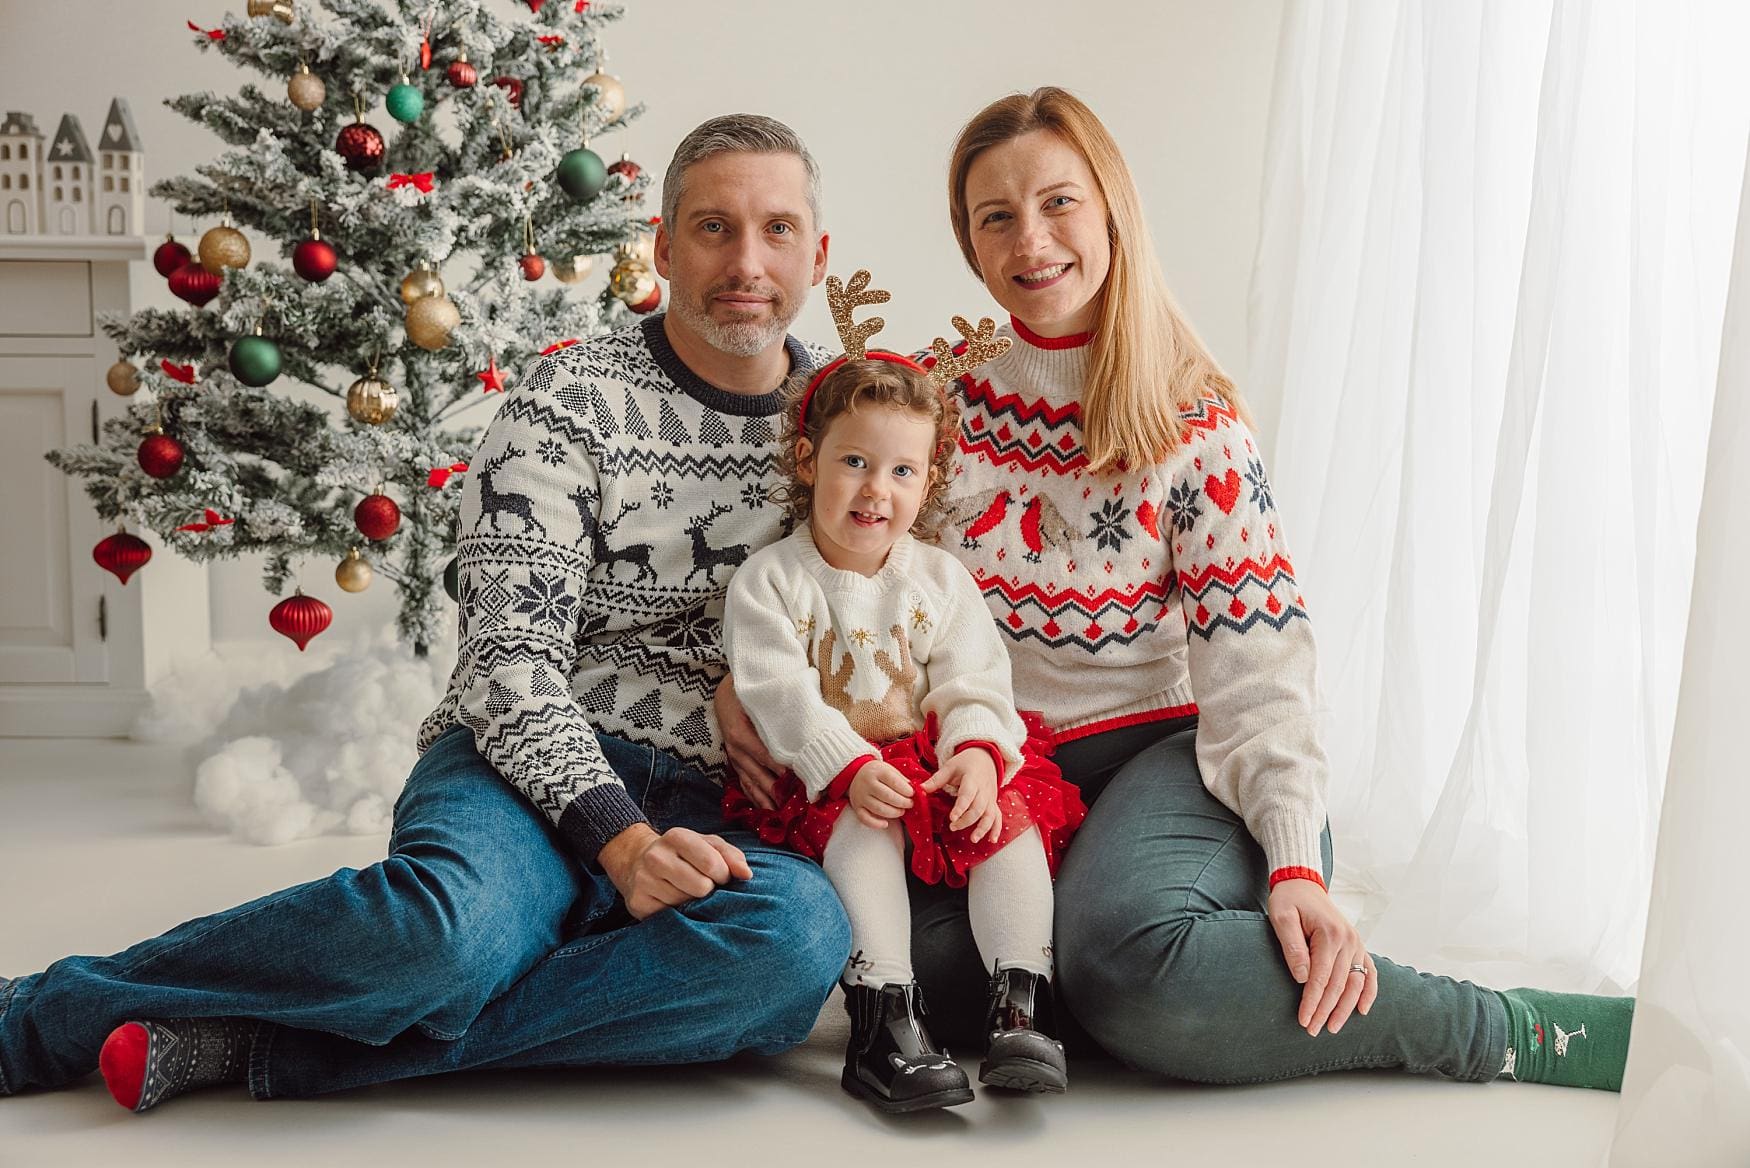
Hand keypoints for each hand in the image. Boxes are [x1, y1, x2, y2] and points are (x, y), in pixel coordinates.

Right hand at [597, 823, 752, 920]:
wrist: (636, 860)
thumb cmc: (684, 854)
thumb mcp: (708, 845)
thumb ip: (731, 856)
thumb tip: (746, 875)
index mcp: (677, 837)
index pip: (712, 863)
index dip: (723, 875)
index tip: (720, 877)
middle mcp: (656, 856)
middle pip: (701, 887)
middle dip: (708, 890)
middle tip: (702, 885)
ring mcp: (644, 880)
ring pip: (685, 903)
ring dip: (691, 901)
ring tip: (684, 890)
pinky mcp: (637, 903)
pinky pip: (670, 916)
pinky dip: (676, 912)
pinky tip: (671, 900)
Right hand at [715, 673, 781, 809]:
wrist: (726, 693)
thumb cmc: (746, 693)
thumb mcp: (758, 697)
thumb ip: (775, 709)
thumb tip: (800, 720)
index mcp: (740, 733)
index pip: (762, 753)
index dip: (778, 766)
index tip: (794, 777)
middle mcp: (735, 749)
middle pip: (757, 773)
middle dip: (774, 790)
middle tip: (792, 805)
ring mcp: (734, 758)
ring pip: (750, 782)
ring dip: (765, 799)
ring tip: (779, 814)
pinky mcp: (735, 763)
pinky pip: (744, 783)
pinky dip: (755, 797)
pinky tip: (765, 810)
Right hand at [848, 760, 914, 829]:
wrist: (857, 774)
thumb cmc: (878, 774)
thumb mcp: (889, 770)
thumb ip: (901, 779)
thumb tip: (914, 790)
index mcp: (877, 772)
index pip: (893, 781)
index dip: (905, 790)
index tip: (912, 794)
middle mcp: (867, 784)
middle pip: (887, 796)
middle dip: (902, 802)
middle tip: (910, 804)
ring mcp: (861, 796)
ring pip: (879, 809)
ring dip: (894, 813)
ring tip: (901, 811)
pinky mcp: (857, 807)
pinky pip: (865, 819)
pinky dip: (876, 824)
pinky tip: (886, 824)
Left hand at [922, 749, 1000, 841]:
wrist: (985, 757)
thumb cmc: (965, 763)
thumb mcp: (950, 767)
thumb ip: (936, 779)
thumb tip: (921, 789)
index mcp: (972, 779)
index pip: (967, 795)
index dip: (960, 808)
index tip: (952, 818)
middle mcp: (984, 790)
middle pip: (978, 808)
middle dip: (966, 820)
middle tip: (952, 827)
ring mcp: (990, 798)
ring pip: (990, 815)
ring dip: (983, 828)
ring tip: (973, 839)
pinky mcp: (993, 803)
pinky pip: (998, 817)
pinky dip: (997, 829)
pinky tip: (992, 840)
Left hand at [1266, 877, 1377, 1035]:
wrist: (1303, 883)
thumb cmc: (1289, 900)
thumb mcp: (1282, 918)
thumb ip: (1293, 947)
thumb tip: (1303, 978)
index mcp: (1330, 934)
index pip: (1321, 977)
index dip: (1312, 1001)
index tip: (1304, 1020)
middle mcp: (1348, 940)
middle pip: (1338, 985)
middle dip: (1325, 1010)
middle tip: (1312, 1030)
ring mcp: (1356, 943)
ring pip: (1355, 983)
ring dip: (1345, 1008)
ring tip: (1332, 1027)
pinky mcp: (1357, 945)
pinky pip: (1369, 972)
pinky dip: (1369, 992)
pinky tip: (1363, 1010)